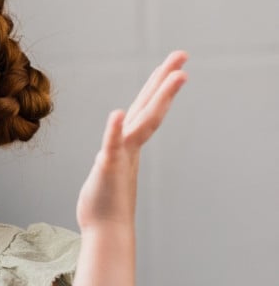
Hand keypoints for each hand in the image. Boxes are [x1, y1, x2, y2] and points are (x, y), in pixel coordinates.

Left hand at [76, 51, 188, 230]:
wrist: (104, 229)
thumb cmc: (104, 202)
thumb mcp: (109, 168)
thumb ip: (114, 153)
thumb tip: (115, 146)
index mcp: (129, 143)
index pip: (147, 109)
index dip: (159, 86)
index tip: (174, 65)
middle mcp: (130, 146)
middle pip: (150, 107)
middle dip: (165, 80)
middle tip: (182, 55)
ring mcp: (121, 156)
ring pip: (141, 121)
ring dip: (157, 98)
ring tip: (174, 75)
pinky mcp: (107, 168)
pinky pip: (112, 146)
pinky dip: (114, 130)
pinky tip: (117, 112)